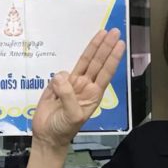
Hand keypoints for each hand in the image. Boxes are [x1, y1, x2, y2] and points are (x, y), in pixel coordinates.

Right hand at [32, 28, 124, 149]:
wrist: (48, 135)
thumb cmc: (64, 128)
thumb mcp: (72, 116)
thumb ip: (68, 96)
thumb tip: (61, 76)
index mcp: (94, 94)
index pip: (106, 71)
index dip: (113, 57)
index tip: (120, 44)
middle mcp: (86, 86)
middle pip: (97, 62)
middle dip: (106, 46)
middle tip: (115, 31)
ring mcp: (72, 84)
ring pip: (84, 61)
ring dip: (93, 47)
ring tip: (102, 32)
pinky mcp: (58, 84)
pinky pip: (62, 72)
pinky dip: (62, 71)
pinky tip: (59, 81)